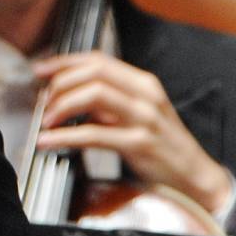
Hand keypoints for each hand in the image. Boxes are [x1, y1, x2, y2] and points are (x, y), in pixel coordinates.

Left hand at [34, 51, 235, 215]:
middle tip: (43, 101)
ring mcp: (145, 118)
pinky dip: (64, 136)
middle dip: (60, 83)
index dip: (64, 62)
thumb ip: (107, 100)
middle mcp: (145, 95)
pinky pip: (94, 135)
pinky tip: (48, 141)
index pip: (97, 60)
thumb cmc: (161, 143)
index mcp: (143, 82)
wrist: (195, 175)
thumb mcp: (136, 113)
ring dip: (61, 106)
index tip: (39, 70)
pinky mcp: (140, 143)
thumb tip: (67, 93)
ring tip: (46, 121)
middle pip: (93, 72)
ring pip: (93, 95)